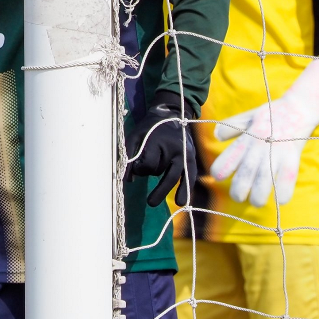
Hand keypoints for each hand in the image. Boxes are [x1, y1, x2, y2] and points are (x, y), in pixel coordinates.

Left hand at [125, 91, 196, 206]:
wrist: (171, 113)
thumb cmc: (149, 127)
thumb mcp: (135, 136)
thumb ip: (130, 155)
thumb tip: (127, 180)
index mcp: (158, 140)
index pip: (149, 163)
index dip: (140, 169)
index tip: (136, 168)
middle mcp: (174, 147)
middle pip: (163, 171)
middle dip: (158, 189)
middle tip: (150, 203)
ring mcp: (185, 153)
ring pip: (175, 175)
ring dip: (169, 190)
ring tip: (171, 204)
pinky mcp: (191, 157)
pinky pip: (190, 175)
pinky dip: (186, 187)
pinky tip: (183, 200)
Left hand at [210, 58, 318, 206]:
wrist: (298, 108)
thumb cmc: (271, 114)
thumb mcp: (247, 117)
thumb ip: (231, 127)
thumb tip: (216, 136)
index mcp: (245, 139)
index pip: (227, 159)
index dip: (220, 171)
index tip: (220, 177)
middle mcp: (258, 147)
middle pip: (244, 175)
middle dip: (239, 191)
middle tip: (239, 197)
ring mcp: (275, 153)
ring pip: (263, 181)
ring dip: (259, 196)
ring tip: (257, 202)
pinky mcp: (292, 157)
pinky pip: (287, 179)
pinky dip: (283, 192)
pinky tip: (281, 199)